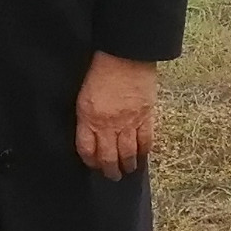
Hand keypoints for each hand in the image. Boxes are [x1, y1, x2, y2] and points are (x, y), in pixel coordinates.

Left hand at [75, 52, 159, 178]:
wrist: (126, 54)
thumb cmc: (102, 69)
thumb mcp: (84, 94)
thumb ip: (87, 116)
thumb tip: (92, 132)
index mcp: (89, 117)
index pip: (87, 149)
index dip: (90, 161)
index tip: (93, 165)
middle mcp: (108, 124)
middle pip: (109, 156)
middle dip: (110, 170)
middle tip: (113, 176)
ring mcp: (129, 122)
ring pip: (128, 153)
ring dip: (128, 165)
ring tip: (128, 170)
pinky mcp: (146, 116)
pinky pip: (146, 141)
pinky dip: (144, 151)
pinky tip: (143, 156)